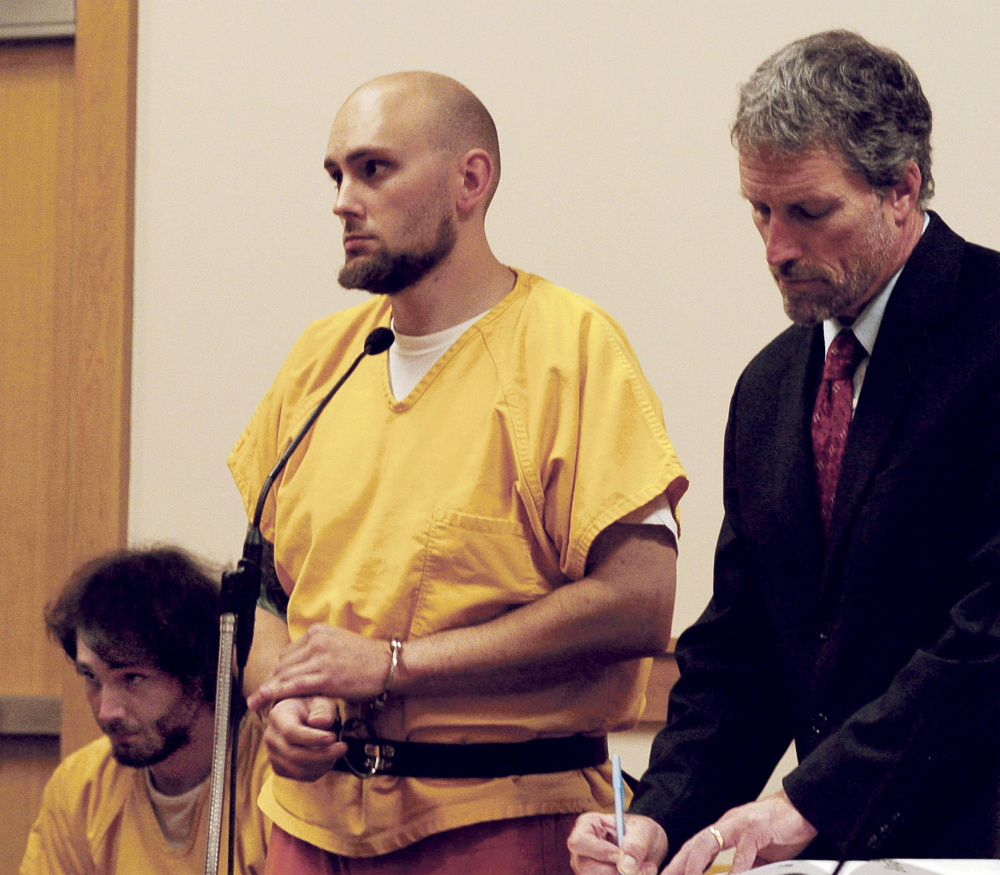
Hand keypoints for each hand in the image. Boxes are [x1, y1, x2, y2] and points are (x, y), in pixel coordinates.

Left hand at [247, 623, 389, 710]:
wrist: (389, 665)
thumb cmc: (367, 659)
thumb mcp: (338, 644)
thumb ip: (319, 650)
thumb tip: (302, 663)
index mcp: (318, 631)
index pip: (289, 653)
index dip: (278, 671)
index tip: (271, 684)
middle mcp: (316, 641)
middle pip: (284, 664)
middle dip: (271, 681)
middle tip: (259, 696)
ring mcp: (320, 658)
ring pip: (285, 675)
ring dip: (268, 689)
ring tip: (254, 701)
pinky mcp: (325, 676)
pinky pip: (295, 685)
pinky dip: (277, 692)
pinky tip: (264, 698)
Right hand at [262, 696, 346, 781]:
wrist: (302, 716)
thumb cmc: (313, 707)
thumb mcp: (321, 701)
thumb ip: (323, 709)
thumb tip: (321, 723)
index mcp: (278, 716)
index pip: (291, 732)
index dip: (313, 738)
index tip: (332, 737)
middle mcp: (271, 737)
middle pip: (294, 755)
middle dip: (322, 754)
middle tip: (343, 747)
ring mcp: (273, 755)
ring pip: (297, 770)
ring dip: (322, 765)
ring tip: (337, 753)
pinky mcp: (280, 768)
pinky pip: (299, 776)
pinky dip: (317, 772)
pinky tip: (328, 760)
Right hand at [568, 812, 667, 874]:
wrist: (648, 849)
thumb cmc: (641, 832)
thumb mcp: (643, 830)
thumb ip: (636, 845)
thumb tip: (625, 866)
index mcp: (587, 826)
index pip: (579, 842)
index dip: (598, 851)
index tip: (620, 856)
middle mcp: (582, 851)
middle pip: (585, 868)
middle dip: (615, 872)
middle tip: (644, 868)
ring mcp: (587, 870)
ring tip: (647, 869)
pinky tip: (640, 874)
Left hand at [662, 791, 817, 874]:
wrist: (803, 808)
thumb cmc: (781, 828)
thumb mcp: (759, 851)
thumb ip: (746, 864)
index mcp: (726, 828)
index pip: (696, 845)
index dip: (681, 861)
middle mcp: (728, 824)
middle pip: (695, 843)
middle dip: (679, 863)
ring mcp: (740, 825)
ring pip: (709, 842)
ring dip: (696, 863)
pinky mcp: (757, 829)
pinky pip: (743, 850)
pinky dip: (736, 868)